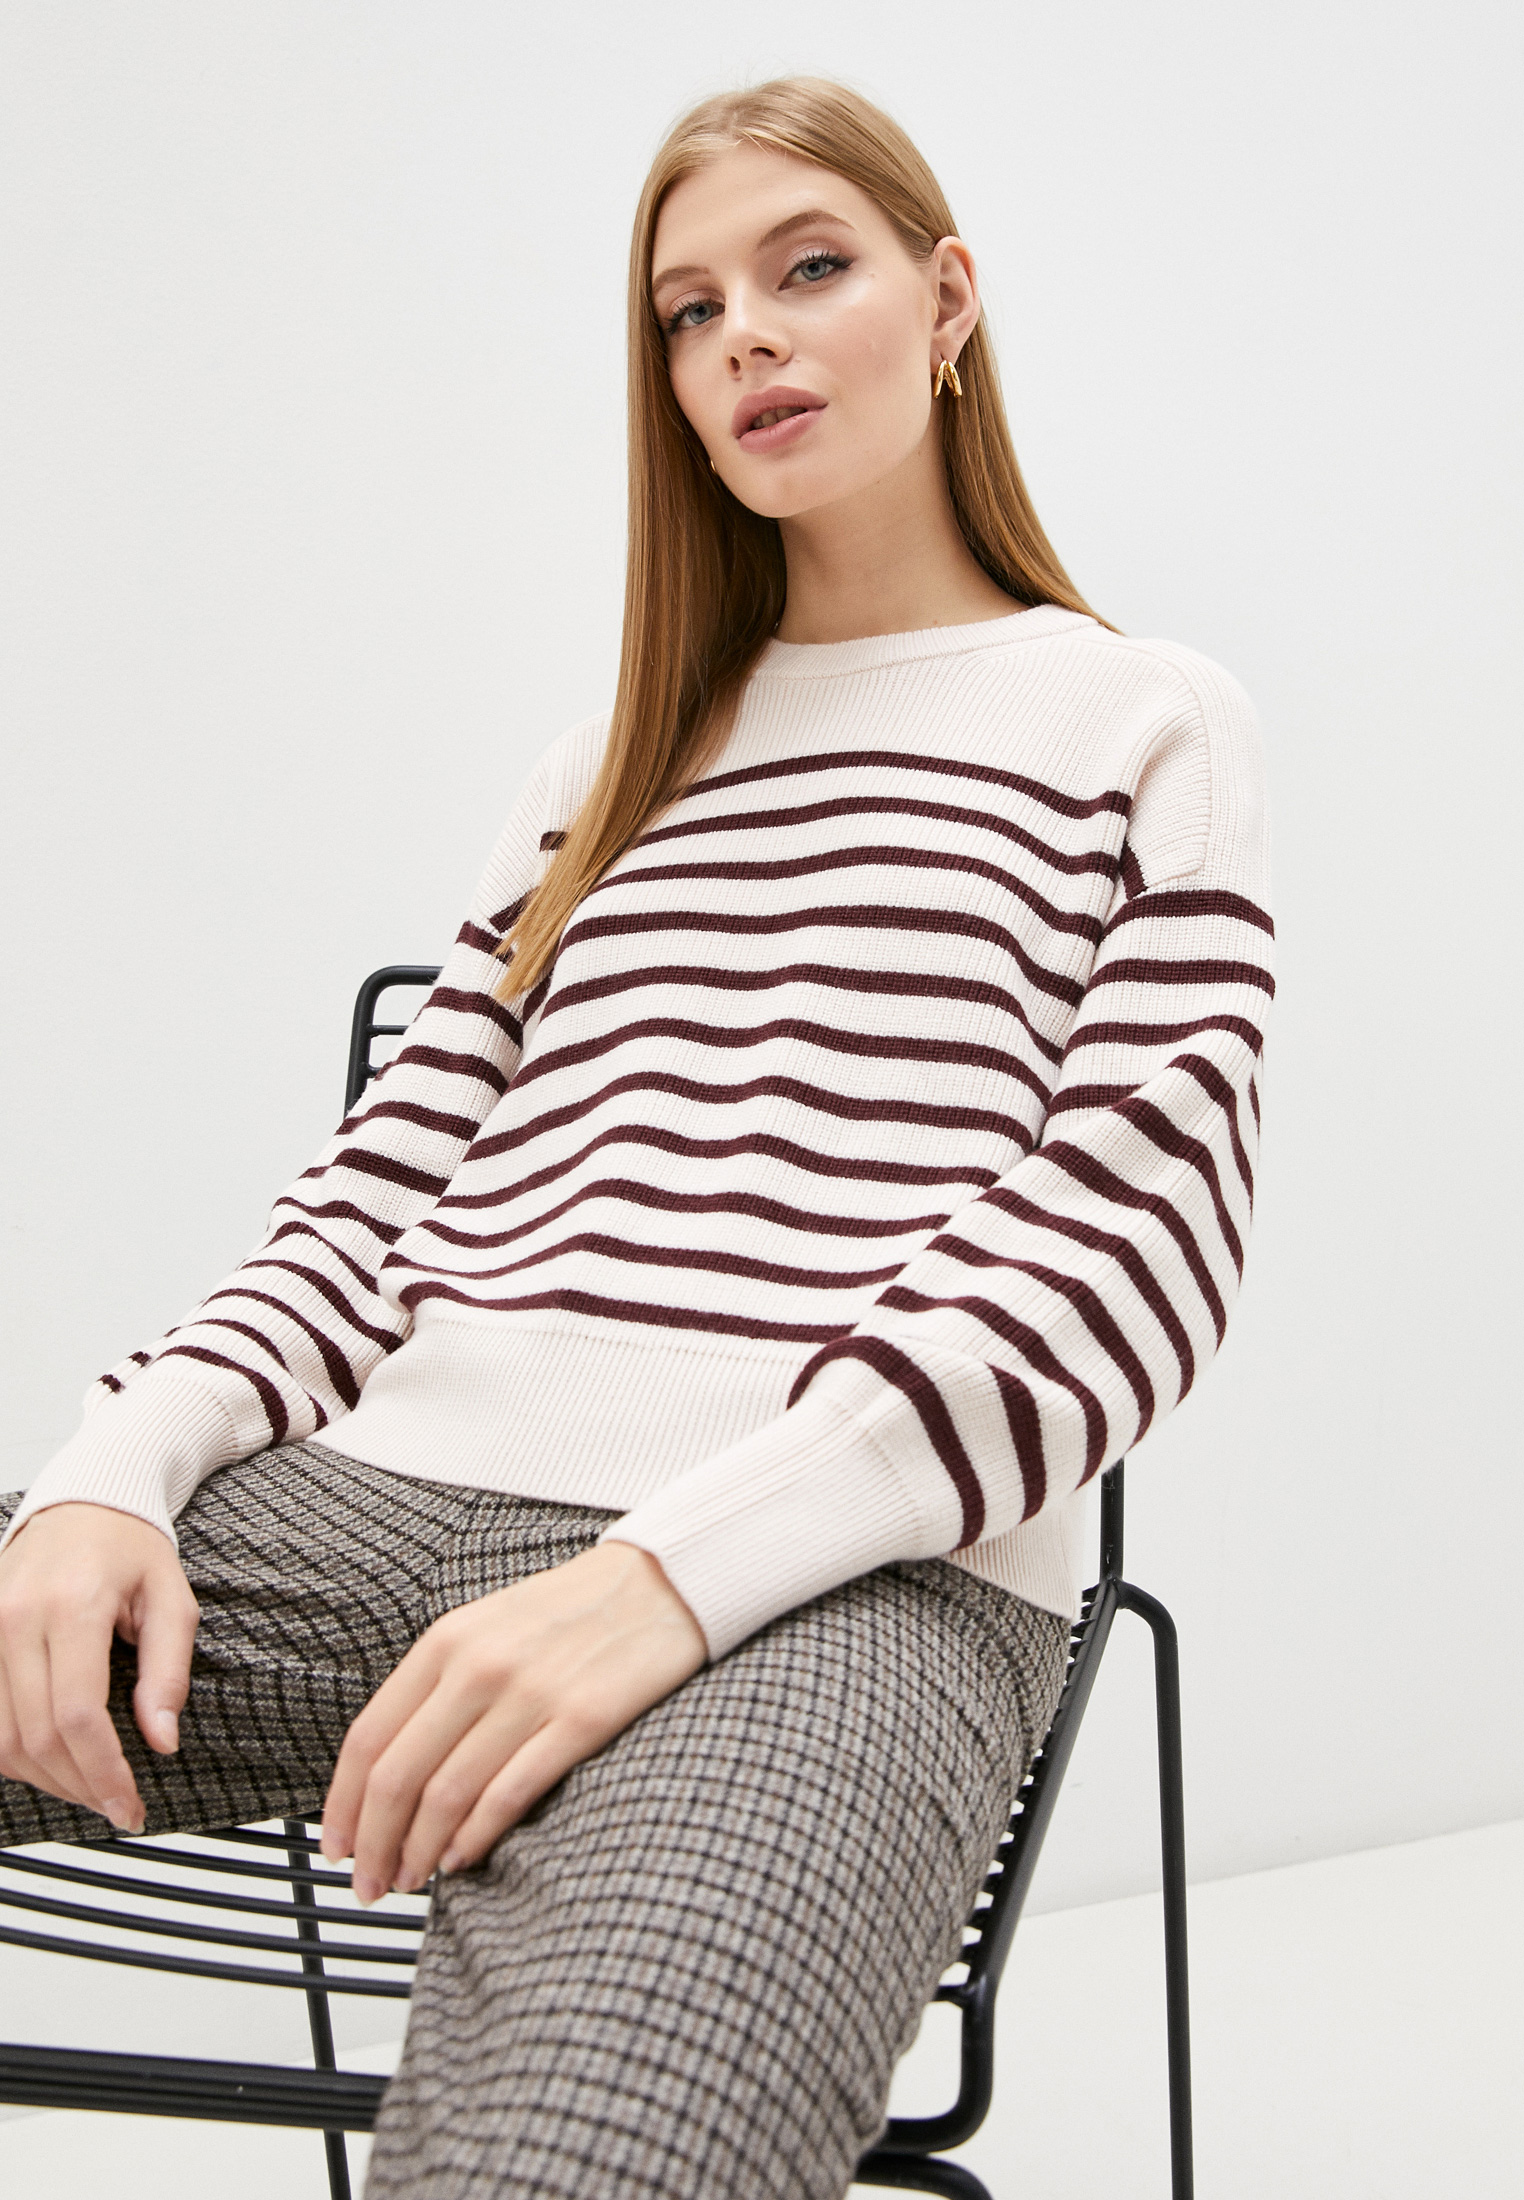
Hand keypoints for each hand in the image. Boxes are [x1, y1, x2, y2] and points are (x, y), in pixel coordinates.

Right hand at [0, 1504, 199, 1829]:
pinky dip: (14, 1754)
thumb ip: (167, 1670)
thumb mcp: (172, 1597)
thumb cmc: (131, 1546)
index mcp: (74, 1605)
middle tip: (118, 1805)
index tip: (130, 1804)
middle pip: (36, 1736)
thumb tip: (163, 1740)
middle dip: (80, 1785)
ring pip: (1, 1738)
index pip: (77, 1715)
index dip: (104, 1773)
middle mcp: (18, 1617)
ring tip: (90, 1787)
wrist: (83, 1501)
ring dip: (46, 1779)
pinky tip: (52, 1761)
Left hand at [320, 1540, 705, 1901]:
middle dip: (373, 1844)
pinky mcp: (583, 1719)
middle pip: (398, 1776)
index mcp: (447, 1641)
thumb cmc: (570, 1612)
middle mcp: (479, 1666)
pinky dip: (476, 1838)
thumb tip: (389, 1770)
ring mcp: (531, 1693)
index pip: (368, 1739)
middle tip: (368, 1883)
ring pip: (447, 1795)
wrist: (661, 1580)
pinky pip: (509, 1794)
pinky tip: (462, 1858)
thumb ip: (438, 1687)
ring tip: (411, 1878)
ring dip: (418, 1852)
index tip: (336, 1846)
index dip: (343, 1806)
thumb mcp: (486, 1627)